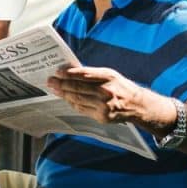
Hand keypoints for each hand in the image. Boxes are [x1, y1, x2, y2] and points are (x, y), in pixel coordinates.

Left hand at [47, 66, 169, 126]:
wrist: (136, 105)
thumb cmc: (120, 87)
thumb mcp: (110, 75)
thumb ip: (92, 74)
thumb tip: (69, 72)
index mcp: (108, 77)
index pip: (84, 74)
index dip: (69, 73)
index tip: (58, 71)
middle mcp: (106, 91)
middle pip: (78, 87)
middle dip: (61, 84)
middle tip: (50, 81)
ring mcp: (104, 105)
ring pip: (78, 99)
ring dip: (63, 94)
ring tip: (54, 89)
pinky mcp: (102, 116)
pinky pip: (82, 109)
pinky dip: (72, 103)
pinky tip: (66, 98)